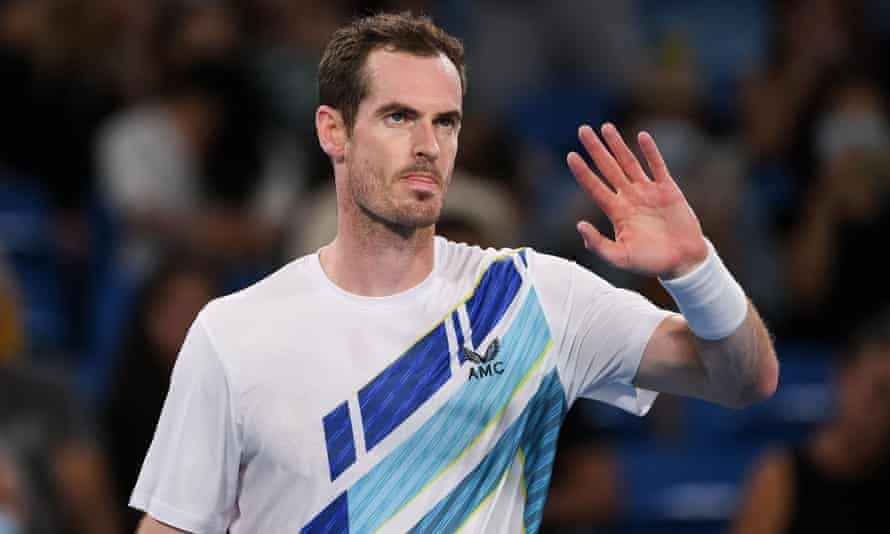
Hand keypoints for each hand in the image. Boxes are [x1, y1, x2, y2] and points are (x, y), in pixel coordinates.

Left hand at [567, 123, 707, 278]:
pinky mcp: (668, 189)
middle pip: (608, 168)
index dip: (583, 172)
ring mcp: (648, 191)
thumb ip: (598, 244)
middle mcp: (629, 197)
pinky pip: (657, 166)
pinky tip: (641, 137)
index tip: (570, 155)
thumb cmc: (650, 262)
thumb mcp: (620, 257)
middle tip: (582, 130)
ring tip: (605, 127)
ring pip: (629, 162)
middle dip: (596, 149)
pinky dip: (650, 152)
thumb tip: (579, 226)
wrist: (683, 261)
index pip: (594, 187)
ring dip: (618, 145)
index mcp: (616, 212)